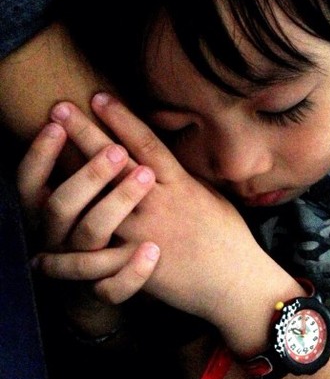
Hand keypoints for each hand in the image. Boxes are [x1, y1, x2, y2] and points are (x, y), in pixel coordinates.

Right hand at [17, 119, 160, 333]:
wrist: (99, 295)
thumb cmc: (94, 237)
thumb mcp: (77, 208)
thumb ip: (80, 178)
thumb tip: (83, 120)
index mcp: (48, 216)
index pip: (28, 183)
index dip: (39, 154)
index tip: (57, 120)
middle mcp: (57, 240)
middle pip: (61, 205)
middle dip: (88, 174)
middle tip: (116, 149)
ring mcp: (80, 267)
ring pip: (90, 236)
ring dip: (117, 203)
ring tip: (146, 176)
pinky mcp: (103, 293)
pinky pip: (113, 288)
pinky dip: (133, 271)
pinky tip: (153, 250)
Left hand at [34, 95, 288, 332]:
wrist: (236, 282)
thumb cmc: (229, 238)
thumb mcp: (211, 196)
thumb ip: (184, 177)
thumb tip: (164, 160)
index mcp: (180, 184)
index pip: (146, 143)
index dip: (121, 117)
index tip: (98, 97)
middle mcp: (158, 203)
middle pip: (115, 163)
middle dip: (86, 133)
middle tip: (60, 108)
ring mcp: (144, 233)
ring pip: (99, 204)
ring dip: (69, 185)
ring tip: (43, 179)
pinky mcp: (136, 265)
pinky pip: (97, 260)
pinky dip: (69, 258)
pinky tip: (43, 253)